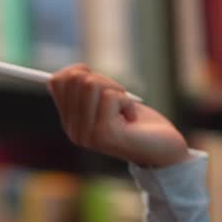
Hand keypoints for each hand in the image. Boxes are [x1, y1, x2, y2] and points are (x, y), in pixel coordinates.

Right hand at [49, 65, 189, 168]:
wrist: (164, 150)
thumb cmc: (138, 122)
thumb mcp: (107, 101)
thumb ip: (85, 92)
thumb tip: (63, 75)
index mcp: (70, 122)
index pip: (57, 81)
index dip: (81, 71)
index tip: (103, 85)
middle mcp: (74, 131)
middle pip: (75, 79)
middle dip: (103, 80)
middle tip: (119, 99)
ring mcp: (87, 135)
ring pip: (91, 84)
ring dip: (117, 90)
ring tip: (126, 110)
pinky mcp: (104, 134)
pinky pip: (111, 97)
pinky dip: (128, 102)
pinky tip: (132, 119)